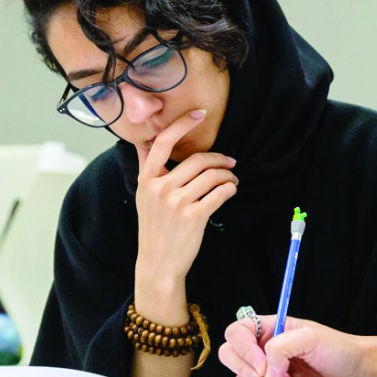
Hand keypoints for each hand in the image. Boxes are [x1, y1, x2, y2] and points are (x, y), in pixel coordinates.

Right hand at [134, 109, 237, 293]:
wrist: (158, 264)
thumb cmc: (155, 228)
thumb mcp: (143, 196)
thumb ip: (148, 169)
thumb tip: (144, 141)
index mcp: (146, 180)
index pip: (163, 142)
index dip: (182, 123)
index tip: (199, 113)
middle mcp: (159, 188)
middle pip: (197, 160)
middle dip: (219, 159)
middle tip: (230, 163)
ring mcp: (176, 203)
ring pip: (212, 176)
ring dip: (229, 176)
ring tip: (233, 181)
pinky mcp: (193, 216)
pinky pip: (220, 193)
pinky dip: (230, 190)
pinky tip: (231, 191)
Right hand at [219, 317, 376, 376]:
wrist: (357, 375)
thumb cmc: (340, 350)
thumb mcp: (312, 337)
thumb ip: (282, 347)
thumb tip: (266, 369)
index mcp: (273, 327)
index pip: (239, 331)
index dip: (243, 346)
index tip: (261, 360)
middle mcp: (266, 348)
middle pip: (230, 354)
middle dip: (248, 368)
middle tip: (270, 375)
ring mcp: (269, 370)